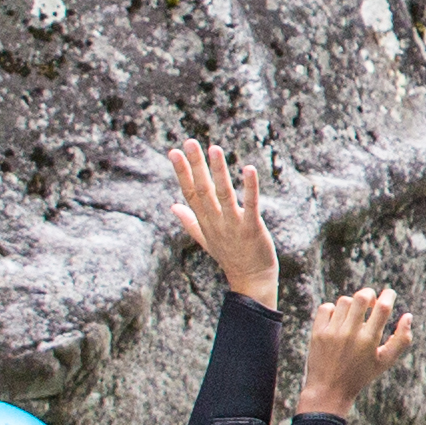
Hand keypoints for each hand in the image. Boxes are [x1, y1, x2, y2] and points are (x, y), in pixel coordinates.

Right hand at [171, 140, 279, 304]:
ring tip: (214, 149)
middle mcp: (216, 222)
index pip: (190, 193)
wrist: (251, 282)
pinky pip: (251, 205)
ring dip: (218, 172)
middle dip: (196, 166)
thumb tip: (173, 206)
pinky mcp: (252, 229)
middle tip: (189, 142)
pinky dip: (250, 188)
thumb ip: (190, 221)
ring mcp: (233, 225)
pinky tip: (249, 169)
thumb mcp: (205, 239)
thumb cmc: (230, 257)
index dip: (182, 172)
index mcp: (205, 221)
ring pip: (223, 194)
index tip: (174, 152)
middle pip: (203, 190)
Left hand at [300, 287, 414, 416]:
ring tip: (354, 316)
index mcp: (369, 340)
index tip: (390, 294)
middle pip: (362, 297)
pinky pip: (326, 307)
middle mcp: (350, 333)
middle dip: (370, 294)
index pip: (383, 307)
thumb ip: (401, 340)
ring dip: (352, 304)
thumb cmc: (361, 375)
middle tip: (371, 302)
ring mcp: (332, 332)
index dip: (389, 295)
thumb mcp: (385, 362)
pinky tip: (339, 320)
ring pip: (344, 301)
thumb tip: (408, 315)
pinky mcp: (317, 332)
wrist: (329, 390)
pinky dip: (334, 310)